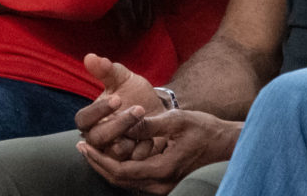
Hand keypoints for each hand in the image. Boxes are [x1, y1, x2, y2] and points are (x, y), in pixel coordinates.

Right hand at [76, 54, 163, 160]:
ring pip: (115, 152)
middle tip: (139, 109)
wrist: (158, 109)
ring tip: (148, 121)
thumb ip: (106, 70)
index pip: (83, 119)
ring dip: (133, 136)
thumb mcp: (123, 78)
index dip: (98, 111)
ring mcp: (112, 152)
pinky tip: (153, 135)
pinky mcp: (129, 163)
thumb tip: (90, 57)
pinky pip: (133, 161)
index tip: (117, 98)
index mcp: (91, 119)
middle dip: (119, 124)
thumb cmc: (135, 93)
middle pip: (97, 138)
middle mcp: (97, 138)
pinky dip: (144, 148)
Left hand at [77, 109, 237, 193]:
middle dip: (98, 164)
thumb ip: (150, 124)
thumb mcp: (177, 120)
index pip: (121, 171)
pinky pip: (136, 180)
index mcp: (163, 170)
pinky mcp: (165, 183)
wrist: (226, 145)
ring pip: (127, 183)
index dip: (99, 160)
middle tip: (80, 147)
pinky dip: (120, 168)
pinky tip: (112, 155)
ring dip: (107, 166)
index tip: (83, 146)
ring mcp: (164, 187)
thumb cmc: (205, 130)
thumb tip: (125, 123)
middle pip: (120, 181)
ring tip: (90, 150)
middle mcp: (161, 184)